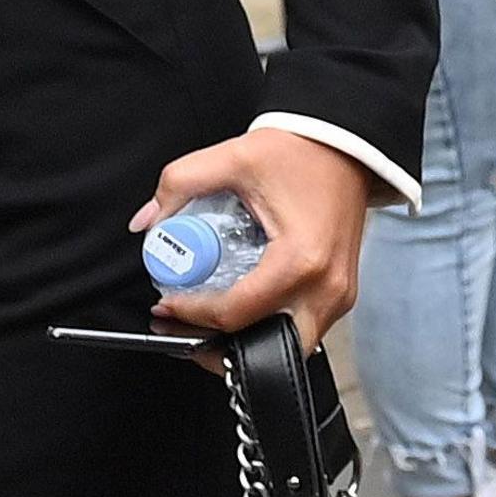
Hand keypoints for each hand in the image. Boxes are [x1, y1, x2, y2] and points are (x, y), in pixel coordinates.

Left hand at [130, 127, 388, 347]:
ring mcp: (339, 295)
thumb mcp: (233, 158)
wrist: (349, 149)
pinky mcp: (341, 294)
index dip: (189, 315)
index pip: (234, 313)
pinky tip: (244, 303)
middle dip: (218, 345)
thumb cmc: (305, 154)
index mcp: (301, 259)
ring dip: (244, 339)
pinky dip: (267, 326)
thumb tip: (146, 223)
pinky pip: (300, 328)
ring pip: (285, 344)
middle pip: (264, 347)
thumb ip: (179, 184)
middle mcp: (325, 286)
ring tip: (210, 316)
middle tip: (185, 327)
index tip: (167, 303)